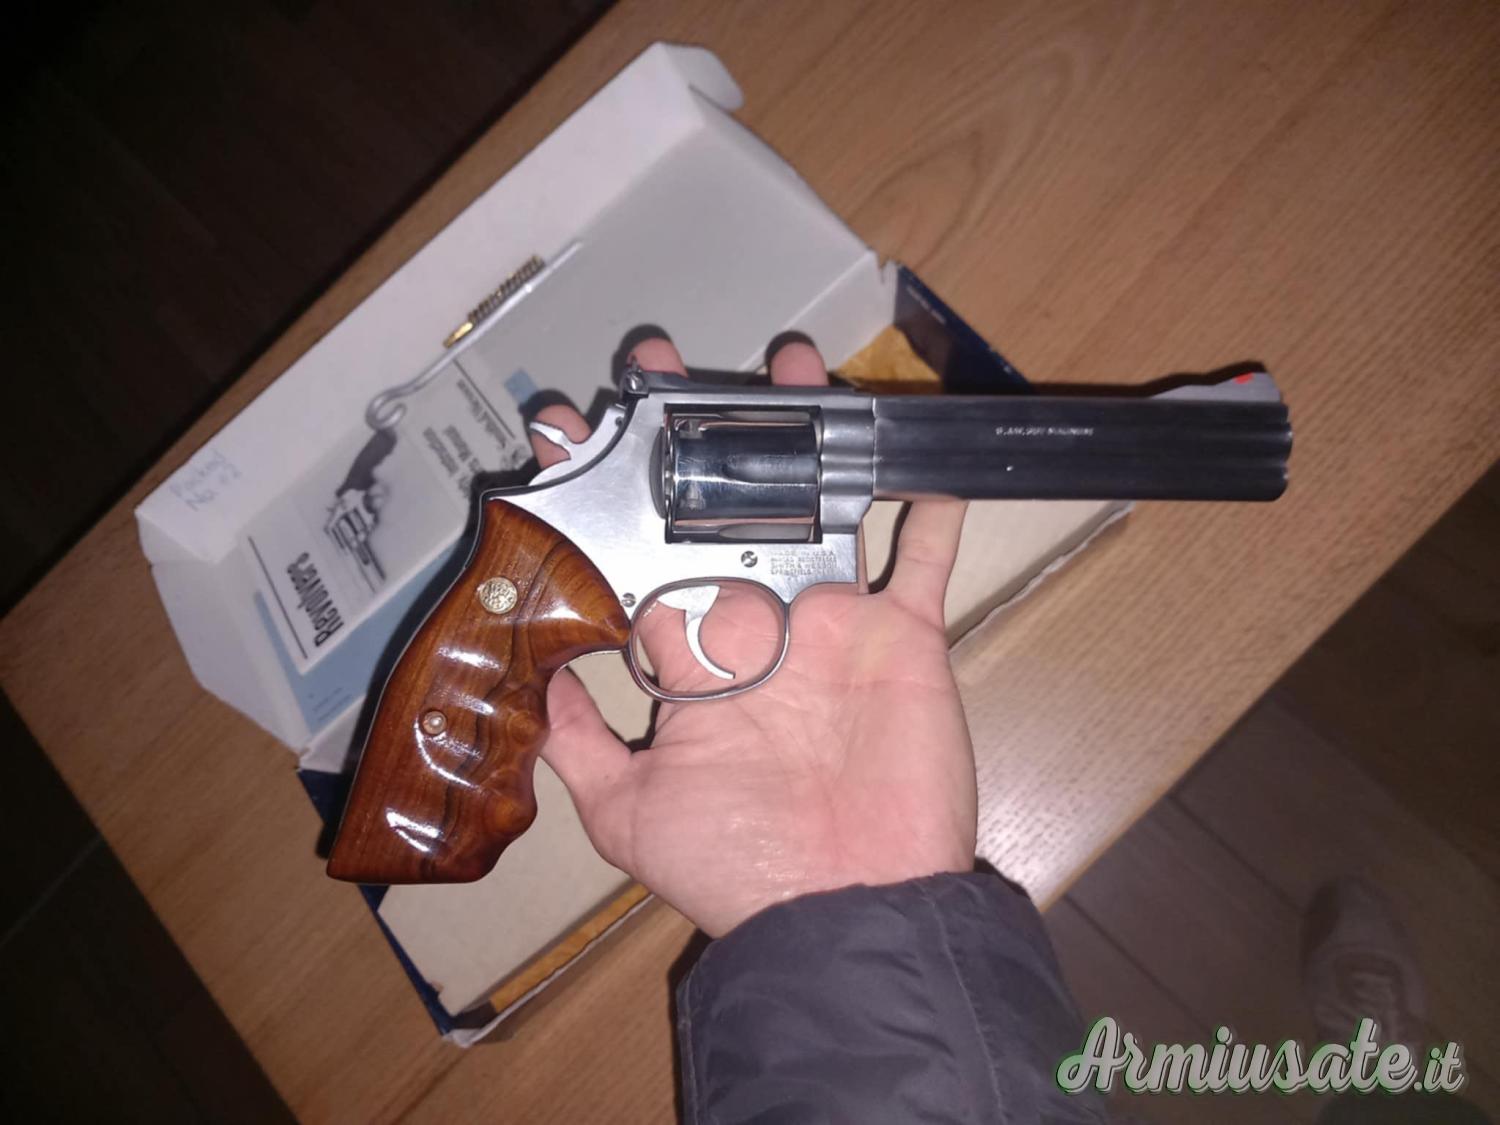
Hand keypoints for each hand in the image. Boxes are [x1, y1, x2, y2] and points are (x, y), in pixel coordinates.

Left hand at [531, 337, 976, 936]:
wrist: (847, 908)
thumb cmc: (736, 868)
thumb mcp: (628, 815)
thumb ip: (579, 747)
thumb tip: (533, 683)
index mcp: (692, 663)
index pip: (639, 557)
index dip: (606, 497)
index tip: (569, 429)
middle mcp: (759, 629)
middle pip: (727, 511)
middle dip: (701, 436)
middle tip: (671, 364)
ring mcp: (833, 626)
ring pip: (821, 508)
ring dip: (810, 441)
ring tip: (793, 364)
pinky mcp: (903, 636)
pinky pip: (923, 561)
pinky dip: (932, 513)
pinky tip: (925, 458)